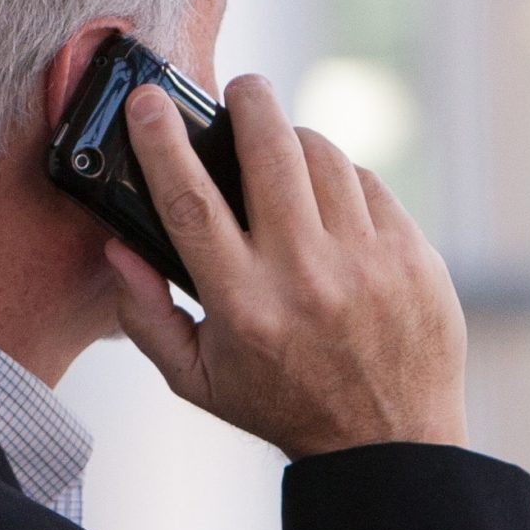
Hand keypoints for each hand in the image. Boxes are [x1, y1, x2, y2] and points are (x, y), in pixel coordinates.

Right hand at [106, 75, 467, 459]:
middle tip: (242, 88)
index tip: (148, 101)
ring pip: (323, 156)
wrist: (390, 441)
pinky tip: (331, 200)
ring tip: (283, 151)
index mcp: (242, 305)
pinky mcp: (412, 255)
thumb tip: (118, 248)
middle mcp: (304, 277)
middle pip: (269, 152)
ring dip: (296, 139)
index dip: (162, 142)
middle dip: (250, 101)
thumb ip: (146, 317)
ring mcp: (365, 262)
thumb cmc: (283, 404)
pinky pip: (369, 183)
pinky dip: (343, 179)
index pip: (191, 202)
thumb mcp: (197, 381)